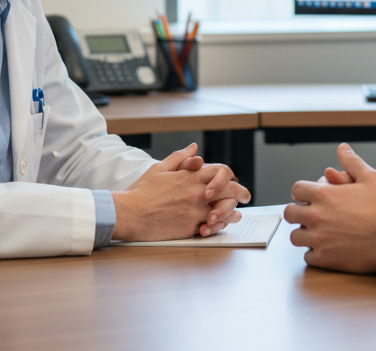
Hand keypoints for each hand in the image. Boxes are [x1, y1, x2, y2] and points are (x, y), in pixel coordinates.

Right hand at [110, 144, 243, 240]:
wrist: (129, 213)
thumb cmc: (141, 191)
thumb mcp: (160, 168)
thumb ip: (180, 157)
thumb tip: (195, 148)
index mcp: (190, 176)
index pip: (221, 172)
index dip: (231, 177)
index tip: (235, 182)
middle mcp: (197, 193)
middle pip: (230, 191)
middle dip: (241, 193)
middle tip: (246, 197)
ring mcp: (195, 211)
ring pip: (225, 211)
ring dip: (232, 212)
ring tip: (236, 214)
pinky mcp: (190, 227)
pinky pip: (212, 226)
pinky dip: (219, 225)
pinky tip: (220, 224)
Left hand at [284, 143, 375, 272]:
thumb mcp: (371, 177)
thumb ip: (352, 162)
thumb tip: (342, 148)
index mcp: (324, 195)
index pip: (296, 190)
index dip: (302, 193)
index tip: (310, 198)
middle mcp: (316, 216)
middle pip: (290, 213)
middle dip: (298, 213)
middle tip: (310, 216)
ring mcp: (318, 239)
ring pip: (295, 237)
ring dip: (304, 234)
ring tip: (317, 233)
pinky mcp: (324, 258)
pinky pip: (307, 256)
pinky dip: (314, 253)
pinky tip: (325, 249)